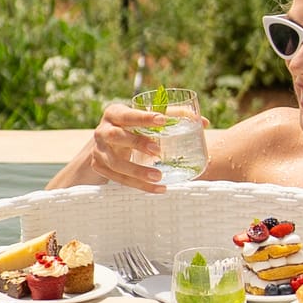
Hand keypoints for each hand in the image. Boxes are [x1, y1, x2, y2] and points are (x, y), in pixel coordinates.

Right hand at [83, 101, 209, 192]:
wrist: (101, 146)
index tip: (162, 120)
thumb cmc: (130, 128)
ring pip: (115, 163)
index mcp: (114, 113)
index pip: (128, 114)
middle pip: (116, 136)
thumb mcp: (143, 119)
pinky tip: (156, 188)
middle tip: (157, 151)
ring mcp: (99, 151)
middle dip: (137, 143)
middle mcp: (102, 131)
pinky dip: (138, 185)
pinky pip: (119, 179)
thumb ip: (171, 116)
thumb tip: (203, 122)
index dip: (143, 117)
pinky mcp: (100, 167)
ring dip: (137, 171)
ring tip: (158, 176)